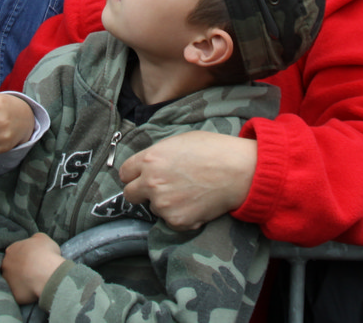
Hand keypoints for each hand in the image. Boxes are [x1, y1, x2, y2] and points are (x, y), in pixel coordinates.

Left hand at [1, 233, 63, 304]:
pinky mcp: (13, 294)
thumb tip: (33, 242)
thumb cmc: (45, 253)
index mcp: (11, 249)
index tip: (32, 259)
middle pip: (11, 266)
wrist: (47, 273)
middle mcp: (5, 264)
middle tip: (32, 270)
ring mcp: (7, 280)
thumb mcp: (42, 238)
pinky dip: (25, 292)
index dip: (24, 256)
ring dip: (21, 280)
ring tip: (33, 281)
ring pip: (13, 280)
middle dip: (20, 268)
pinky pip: (18, 293)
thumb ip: (34, 239)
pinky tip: (33, 290)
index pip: (15, 252)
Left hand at [118, 131, 254, 230]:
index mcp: (150, 159)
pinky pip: (171, 221)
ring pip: (154, 208)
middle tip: (160, 189)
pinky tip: (196, 203)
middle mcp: (151, 182)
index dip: (134, 175)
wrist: (238, 171)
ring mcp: (163, 203)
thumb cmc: (214, 150)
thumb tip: (150, 165)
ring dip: (166, 204)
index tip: (141, 178)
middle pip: (129, 194)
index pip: (124, 173)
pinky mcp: (176, 220)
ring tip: (189, 193)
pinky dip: (181, 216)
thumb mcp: (179, 141)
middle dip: (141, 193)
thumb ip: (158, 155)